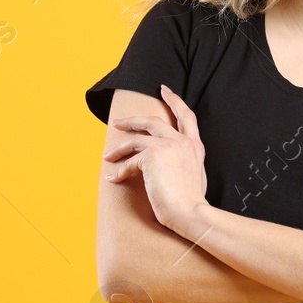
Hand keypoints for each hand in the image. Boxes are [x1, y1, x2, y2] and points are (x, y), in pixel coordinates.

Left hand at [103, 84, 209, 235]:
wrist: (191, 213)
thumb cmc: (192, 203)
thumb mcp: (194, 176)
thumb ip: (183, 162)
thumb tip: (166, 165)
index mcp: (195, 146)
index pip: (186, 116)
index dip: (174, 101)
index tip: (164, 90)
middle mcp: (182, 141)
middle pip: (153, 121)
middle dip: (132, 120)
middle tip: (119, 122)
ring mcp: (167, 146)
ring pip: (136, 140)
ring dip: (119, 148)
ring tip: (107, 155)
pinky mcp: (152, 156)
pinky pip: (130, 162)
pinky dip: (119, 171)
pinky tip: (113, 178)